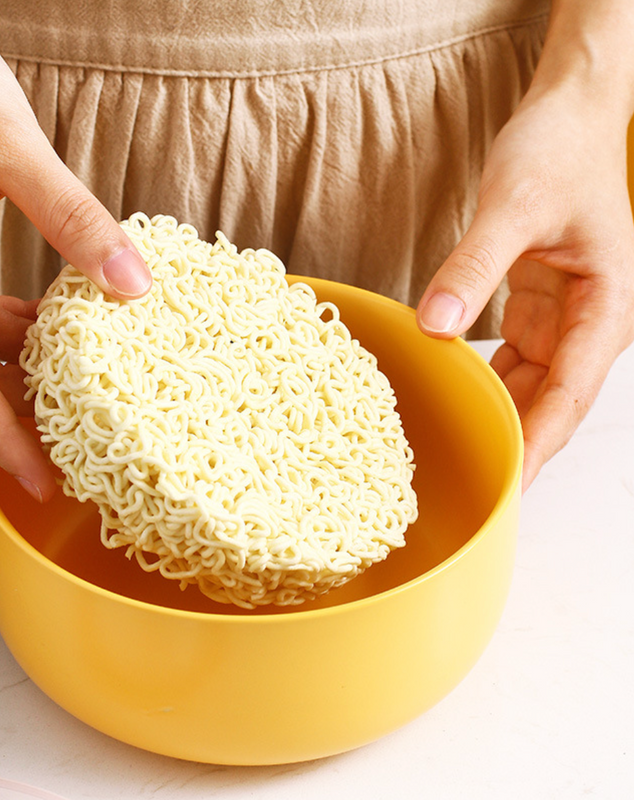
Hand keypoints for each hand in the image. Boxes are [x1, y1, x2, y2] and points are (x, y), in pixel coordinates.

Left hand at [417, 86, 633, 490]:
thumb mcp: (512, 206)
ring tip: (460, 455)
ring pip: (532, 386)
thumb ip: (473, 268)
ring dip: (499, 417)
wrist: (568, 113)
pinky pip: (512, 359)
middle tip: (473, 487)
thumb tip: (434, 326)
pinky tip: (455, 397)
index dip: (536, 446)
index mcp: (604, 309)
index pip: (569, 397)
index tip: (507, 486)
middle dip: (517, 445)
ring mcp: (563, 317)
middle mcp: (590, 322)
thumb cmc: (557, 150)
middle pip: (552, 403)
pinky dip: (486, 380)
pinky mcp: (536, 305)